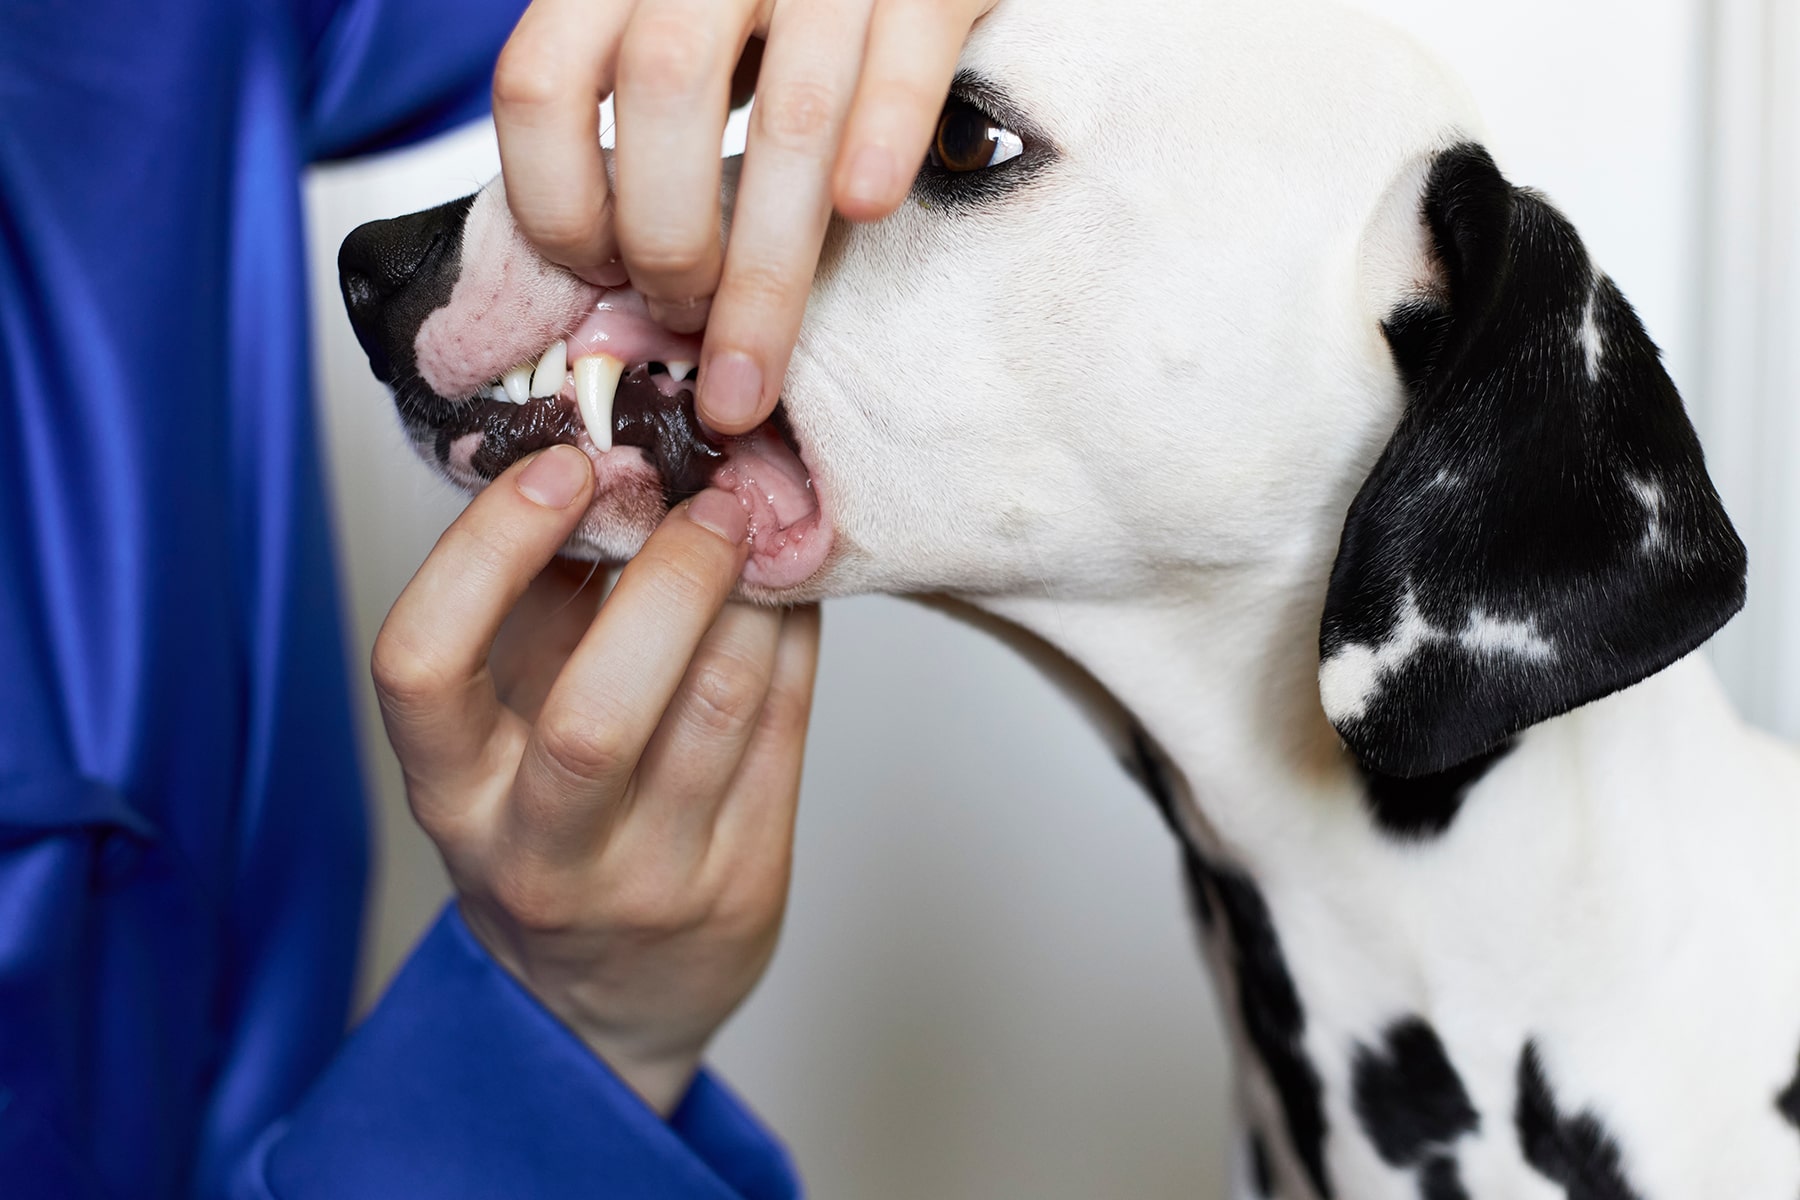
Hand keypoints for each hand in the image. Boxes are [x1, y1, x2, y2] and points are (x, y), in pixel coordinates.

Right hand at [372, 445, 820, 1112]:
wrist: (603, 997)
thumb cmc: (545, 825)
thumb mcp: (502, 724)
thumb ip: (533, 603)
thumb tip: (602, 453)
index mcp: (451, 792)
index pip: (421, 667)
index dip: (485, 551)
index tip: (561, 465)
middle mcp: (538, 851)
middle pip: (598, 715)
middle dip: (669, 575)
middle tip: (709, 489)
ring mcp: (651, 878)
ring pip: (721, 706)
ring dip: (753, 586)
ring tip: (759, 514)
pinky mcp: (744, 884)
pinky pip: (785, 723)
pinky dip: (792, 628)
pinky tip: (787, 580)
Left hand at [492, 0, 995, 432]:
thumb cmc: (771, 1)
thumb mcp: (669, 25)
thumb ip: (629, 109)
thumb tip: (603, 264)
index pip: (541, 81)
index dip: (554, 201)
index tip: (595, 274)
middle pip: (660, 96)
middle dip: (666, 242)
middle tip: (683, 314)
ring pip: (787, 114)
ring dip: (763, 261)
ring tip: (752, 347)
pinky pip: (908, 56)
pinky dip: (885, 141)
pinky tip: (865, 210)